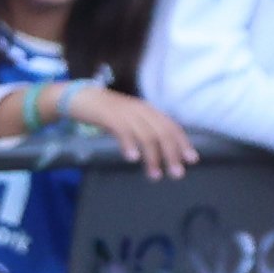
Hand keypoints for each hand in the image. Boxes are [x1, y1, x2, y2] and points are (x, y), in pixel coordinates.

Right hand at [82, 88, 198, 178]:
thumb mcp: (130, 120)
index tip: (192, 160)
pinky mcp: (109, 116)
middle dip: (172, 154)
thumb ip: (143, 131)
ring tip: (155, 175)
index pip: (171, 126)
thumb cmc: (106, 113)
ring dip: (153, 157)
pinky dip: (130, 144)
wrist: (81, 97)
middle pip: (163, 132)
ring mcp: (125, 112)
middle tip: (177, 174)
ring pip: (146, 135)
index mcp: (148, 110)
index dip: (183, 142)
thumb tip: (161, 151)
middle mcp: (140, 110)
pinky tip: (133, 158)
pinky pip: (123, 131)